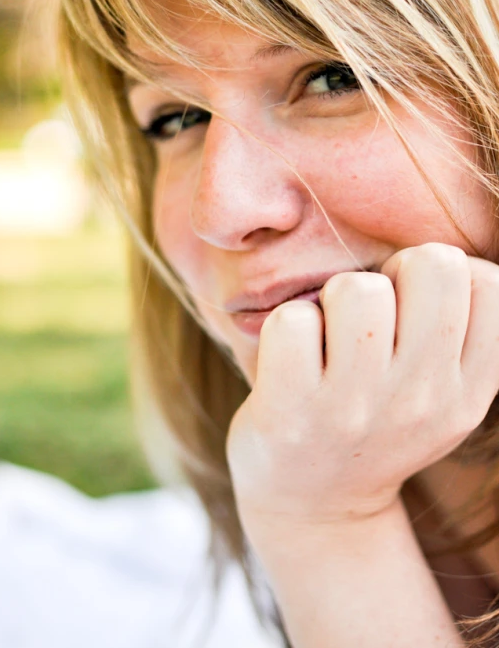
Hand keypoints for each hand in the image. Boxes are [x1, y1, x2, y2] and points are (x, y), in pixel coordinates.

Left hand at [226, 243, 498, 540]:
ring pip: (357, 289)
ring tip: (329, 340)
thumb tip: (445, 259)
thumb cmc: (373, 426)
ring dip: (334, 300)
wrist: (313, 507)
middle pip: (431, 264)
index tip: (414, 307)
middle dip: (394, 273)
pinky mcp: (291, 411)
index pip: (488, 284)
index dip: (443, 275)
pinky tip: (292, 359)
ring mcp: (356, 406)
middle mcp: (422, 399)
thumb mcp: (440, 398)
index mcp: (466, 392)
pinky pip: (293, 319)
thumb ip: (459, 337)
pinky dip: (286, 326)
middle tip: (369, 313)